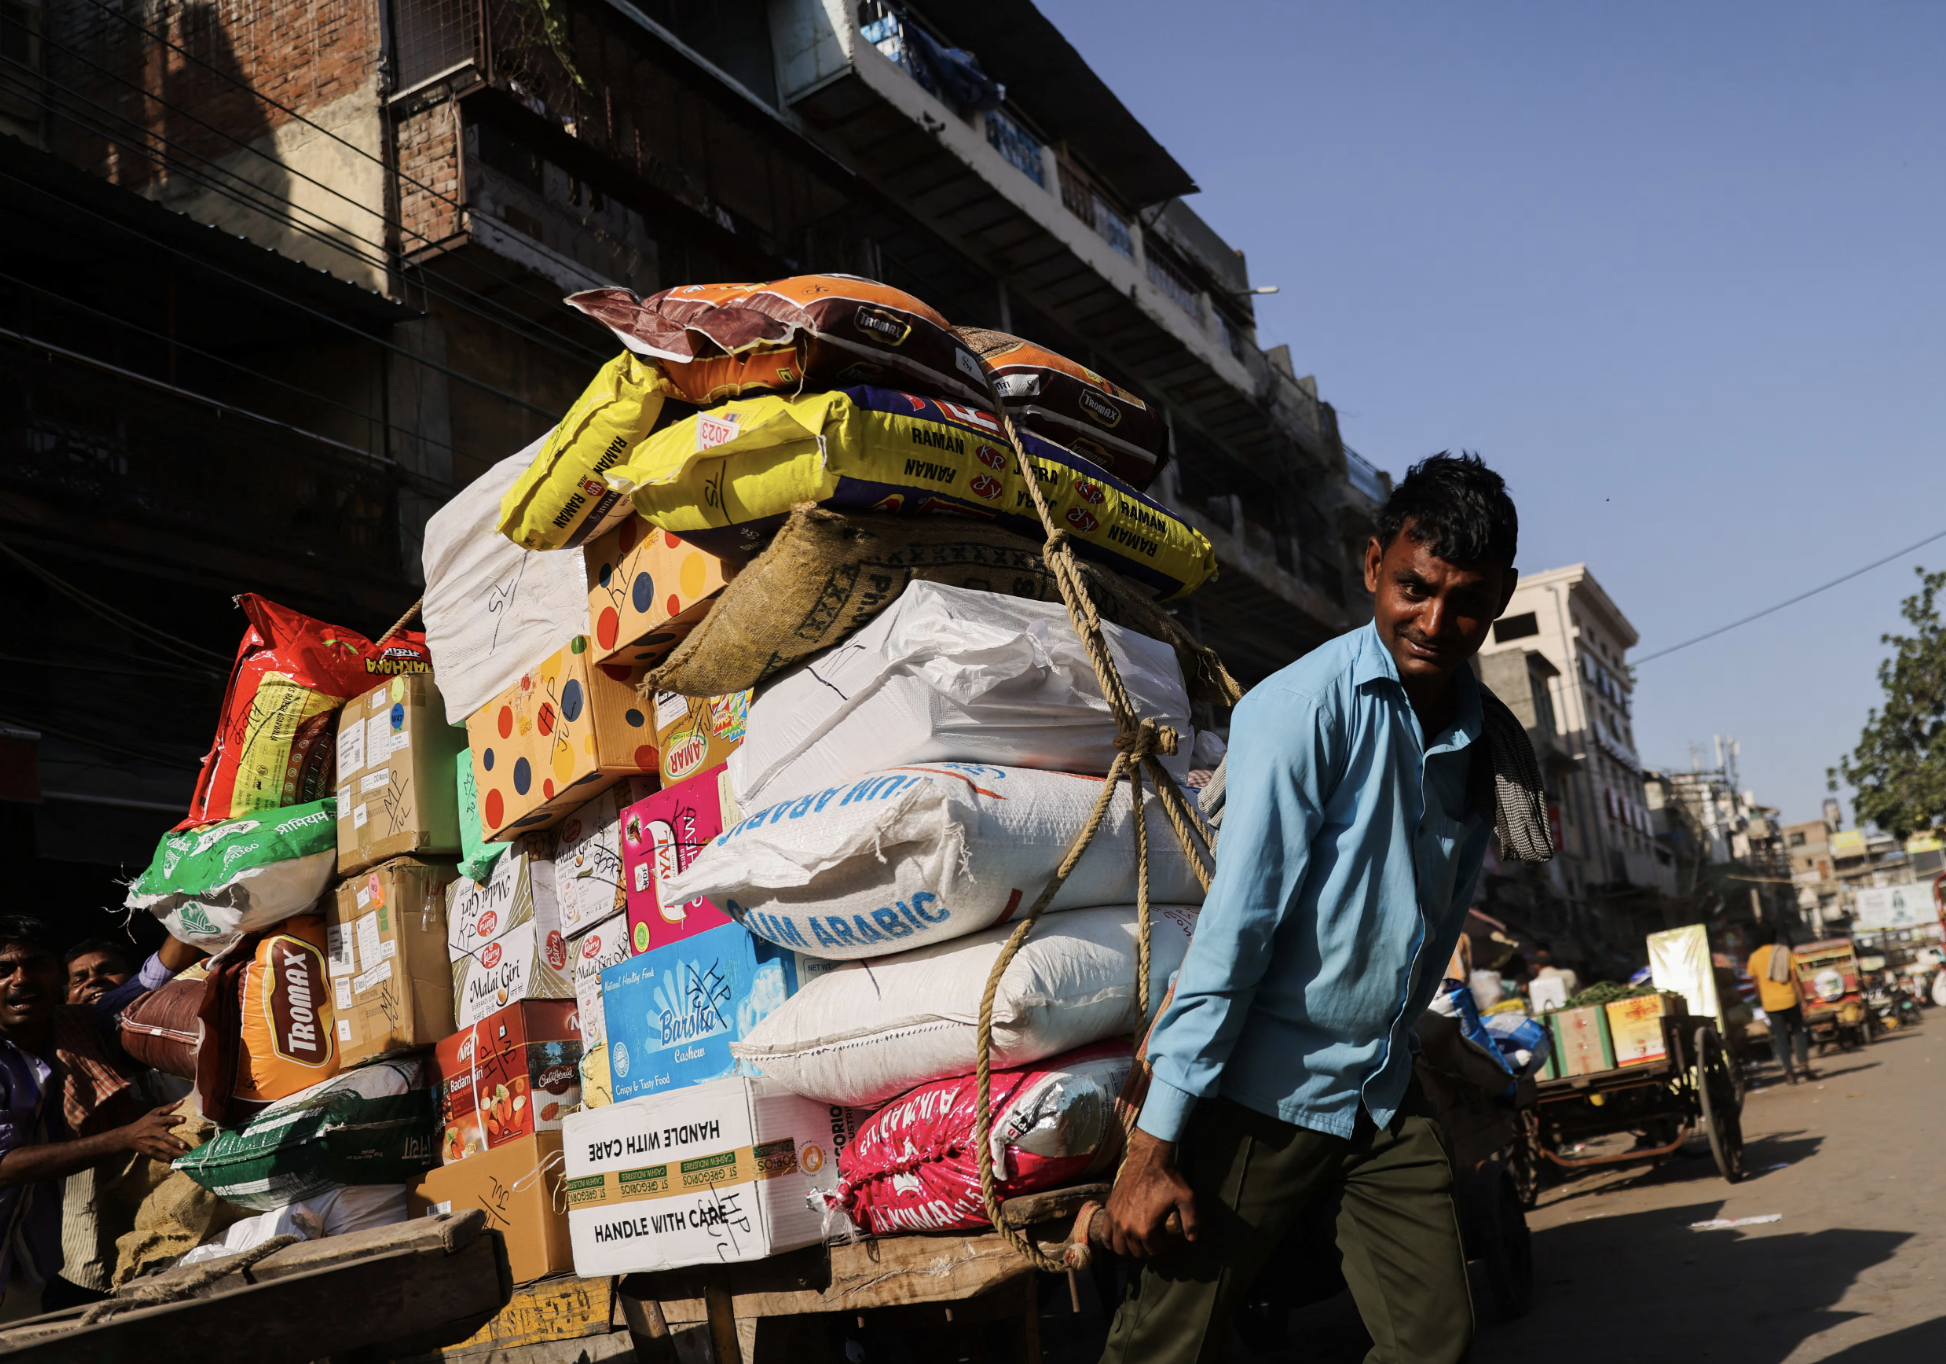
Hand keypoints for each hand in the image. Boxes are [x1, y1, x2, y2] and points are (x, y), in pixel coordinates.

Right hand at [117, 1105, 190, 1162]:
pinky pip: (160, 1156)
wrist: (128, 1136)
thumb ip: (169, 1108)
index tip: (184, 1119)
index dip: (175, 1119)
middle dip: (175, 1141)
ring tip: (185, 1156)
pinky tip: (176, 1161)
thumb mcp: (154, 1113)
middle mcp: (154, 1132)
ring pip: (164, 1149)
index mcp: (156, 1121)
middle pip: (166, 1137)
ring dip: (175, 1153)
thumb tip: (183, 1101)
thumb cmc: (145, 1122)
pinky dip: (168, 1159)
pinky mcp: (149, 1152)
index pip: (166, 1119)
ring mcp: (152, 1143)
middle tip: (184, 1145)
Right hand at [1104, 1128, 1197, 1257]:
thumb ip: (1192, 1221)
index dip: (1163, 1246)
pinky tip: (1118, 1239)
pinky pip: (1105, 1235)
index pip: (1154, 1250)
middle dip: (1147, 1248)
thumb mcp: (1186, 1199)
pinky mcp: (1109, 1210)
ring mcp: (1116, 1220)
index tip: (1167, 1237)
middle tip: (1155, 1238)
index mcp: (1146, 1229)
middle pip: (1136, 1251)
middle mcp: (1127, 1228)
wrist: (1148, 1160)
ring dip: (1129, 1248)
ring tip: (1138, 1241)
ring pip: (1119, 1248)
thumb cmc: (1167, 1179)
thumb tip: (1193, 1239)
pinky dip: (1110, 1241)